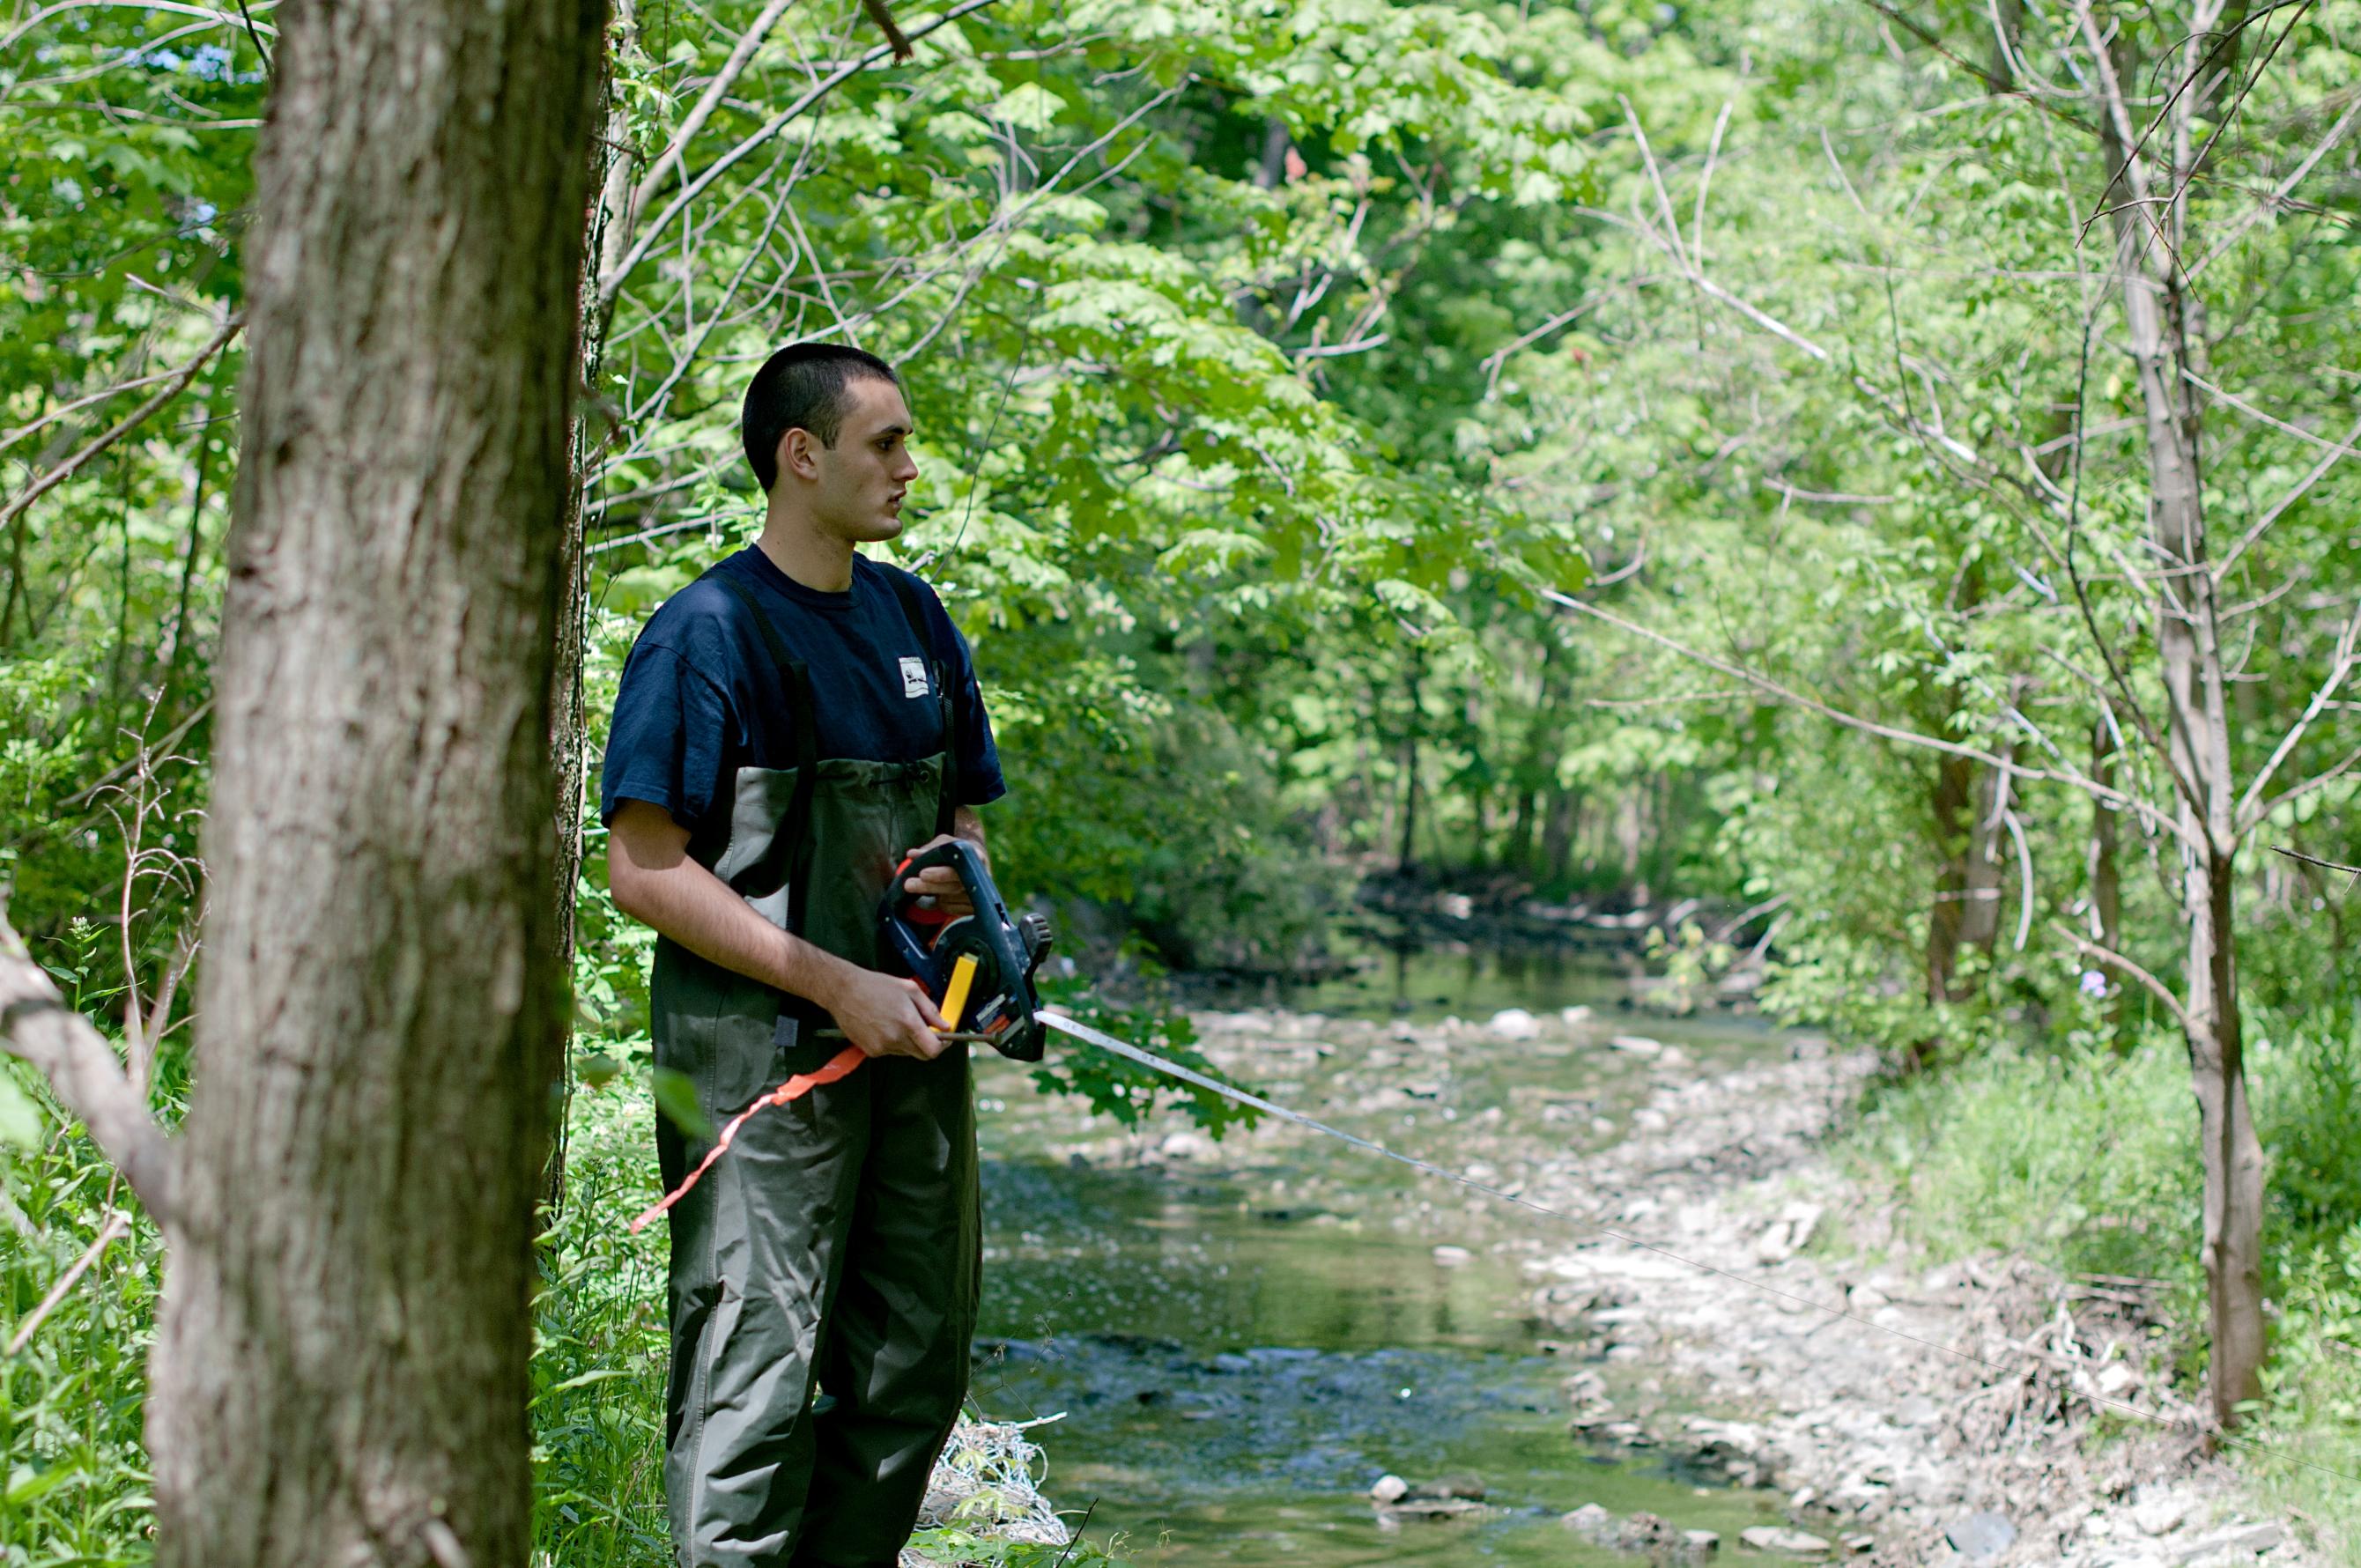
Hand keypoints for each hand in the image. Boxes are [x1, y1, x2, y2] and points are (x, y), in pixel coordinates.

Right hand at [824, 965, 950, 1059]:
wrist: (844, 991)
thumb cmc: (875, 986)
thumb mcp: (910, 989)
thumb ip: (930, 1009)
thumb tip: (944, 1025)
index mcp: (908, 1022)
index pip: (933, 1050)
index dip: (943, 1046)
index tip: (944, 1038)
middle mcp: (895, 1038)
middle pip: (922, 1054)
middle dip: (927, 1043)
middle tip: (923, 1028)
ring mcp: (881, 1047)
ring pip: (906, 1052)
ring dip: (909, 1042)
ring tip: (897, 1021)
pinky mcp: (870, 1051)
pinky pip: (890, 1051)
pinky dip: (893, 1042)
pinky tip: (884, 1026)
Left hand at [901, 833, 985, 918]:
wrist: (974, 864)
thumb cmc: (956, 852)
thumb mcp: (945, 843)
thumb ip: (929, 848)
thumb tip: (912, 854)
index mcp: (976, 857)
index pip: (958, 868)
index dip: (940, 873)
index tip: (922, 874)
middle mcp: (981, 878)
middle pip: (953, 887)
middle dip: (928, 887)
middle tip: (909, 884)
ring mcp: (979, 895)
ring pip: (949, 899)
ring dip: (932, 893)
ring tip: (926, 884)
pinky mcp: (973, 908)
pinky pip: (949, 908)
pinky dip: (940, 902)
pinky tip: (941, 893)